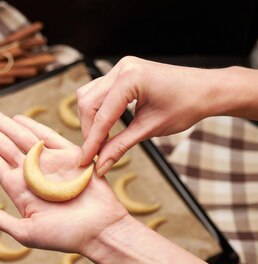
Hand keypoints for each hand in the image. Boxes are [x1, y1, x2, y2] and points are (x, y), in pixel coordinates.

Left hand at [0, 104, 127, 255]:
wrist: (101, 232)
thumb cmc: (66, 237)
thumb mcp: (27, 232)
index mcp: (18, 189)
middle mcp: (30, 173)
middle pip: (0, 143)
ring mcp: (49, 163)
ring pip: (19, 136)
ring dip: (2, 122)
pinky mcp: (70, 157)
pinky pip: (48, 137)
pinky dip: (33, 127)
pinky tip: (16, 118)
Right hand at [78, 56, 214, 175]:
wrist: (207, 90)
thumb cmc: (186, 106)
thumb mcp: (150, 129)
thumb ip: (120, 146)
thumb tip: (100, 166)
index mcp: (131, 78)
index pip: (102, 116)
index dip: (92, 142)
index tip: (85, 162)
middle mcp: (122, 68)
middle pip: (87, 103)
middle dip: (88, 130)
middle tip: (94, 154)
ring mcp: (120, 68)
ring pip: (88, 96)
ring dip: (90, 120)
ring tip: (99, 142)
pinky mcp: (122, 73)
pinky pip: (99, 92)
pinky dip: (98, 111)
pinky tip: (105, 127)